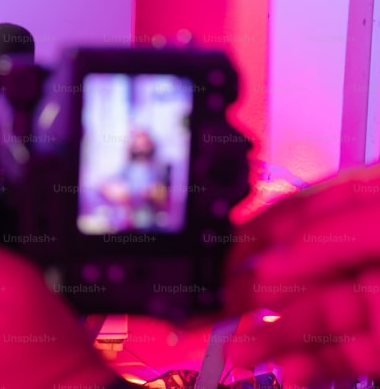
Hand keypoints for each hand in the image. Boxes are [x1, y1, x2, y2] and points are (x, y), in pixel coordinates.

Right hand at [224, 164, 379, 383]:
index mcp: (369, 204)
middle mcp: (368, 252)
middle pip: (295, 271)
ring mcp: (376, 302)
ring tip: (237, 350)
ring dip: (269, 336)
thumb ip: (327, 237)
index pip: (298, 212)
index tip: (212, 253)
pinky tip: (285, 369)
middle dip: (250, 292)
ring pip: (310, 319)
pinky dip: (305, 367)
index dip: (252, 231)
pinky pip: (336, 358)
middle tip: (211, 309)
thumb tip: (268, 261)